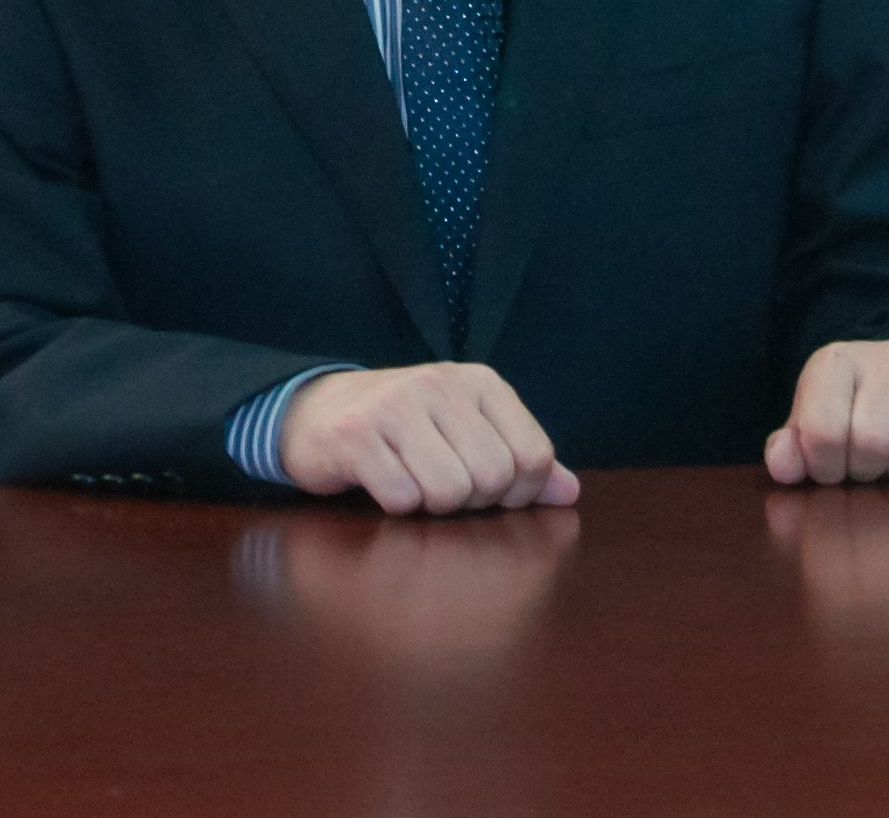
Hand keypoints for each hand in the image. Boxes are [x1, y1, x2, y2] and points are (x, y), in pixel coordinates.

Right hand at [278, 362, 580, 515]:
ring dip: (431, 505)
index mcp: (480, 381)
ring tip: (412, 482)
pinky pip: (401, 497)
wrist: (318, 411)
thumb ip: (522, 461)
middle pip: (493, 478)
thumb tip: (570, 492)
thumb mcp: (469, 432)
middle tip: (441, 485)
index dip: (518, 493)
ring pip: (449, 491)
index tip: (489, 490)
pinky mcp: (355, 433)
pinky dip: (395, 505)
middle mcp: (441, 383)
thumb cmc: (407, 429)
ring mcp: (395, 404)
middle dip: (472, 501)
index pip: (534, 456)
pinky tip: (381, 482)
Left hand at [764, 340, 888, 484]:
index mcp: (836, 360)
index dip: (824, 466)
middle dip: (866, 470)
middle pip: (873, 441)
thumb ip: (792, 445)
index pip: (823, 429)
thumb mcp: (814, 418)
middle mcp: (886, 355)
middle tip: (867, 465)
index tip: (831, 467)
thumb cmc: (854, 407)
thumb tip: (782, 468)